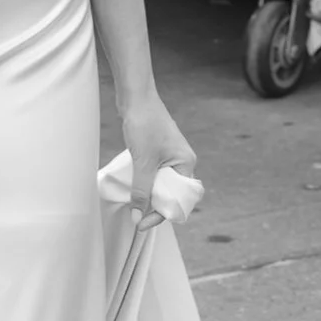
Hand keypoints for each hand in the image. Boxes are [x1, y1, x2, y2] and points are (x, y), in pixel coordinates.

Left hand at [118, 90, 197, 212]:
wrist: (136, 97)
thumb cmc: (144, 125)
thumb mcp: (143, 163)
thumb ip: (141, 191)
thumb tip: (138, 216)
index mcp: (186, 163)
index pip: (178, 199)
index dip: (161, 214)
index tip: (142, 223)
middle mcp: (182, 160)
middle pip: (172, 193)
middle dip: (156, 206)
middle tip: (137, 216)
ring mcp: (170, 155)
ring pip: (162, 184)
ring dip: (149, 195)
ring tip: (134, 204)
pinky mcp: (158, 150)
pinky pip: (155, 174)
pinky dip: (145, 182)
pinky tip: (134, 187)